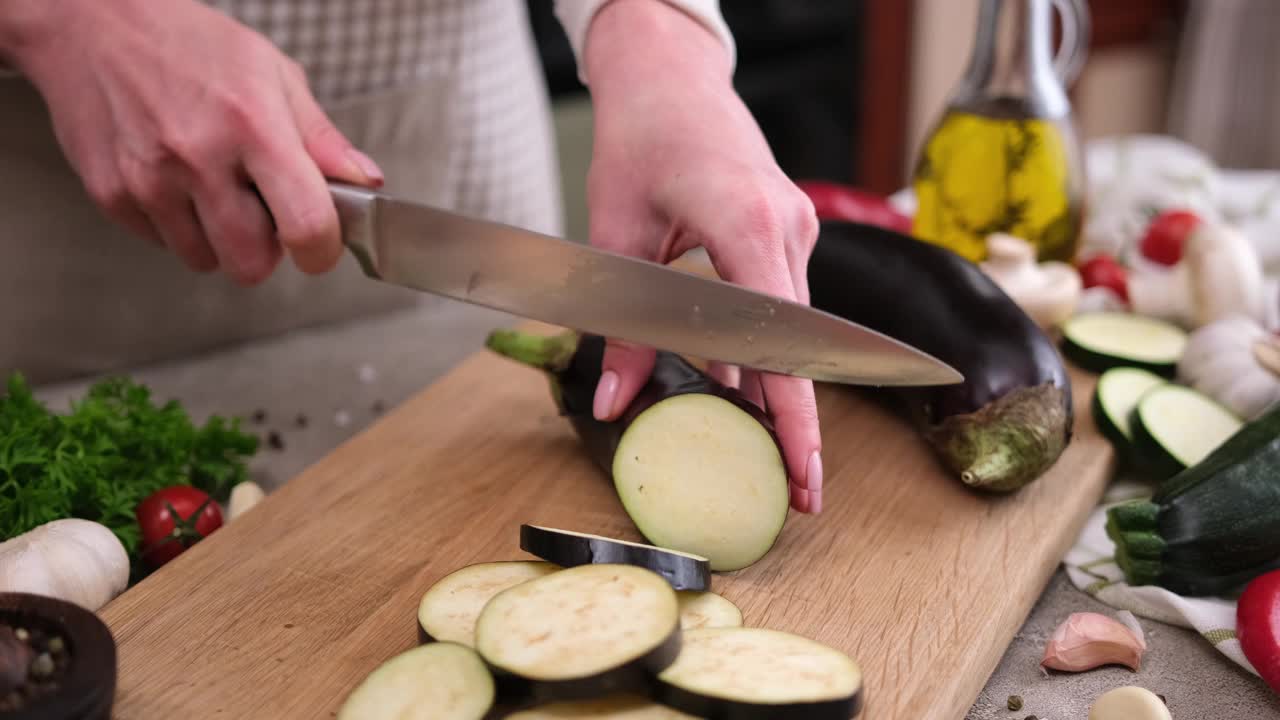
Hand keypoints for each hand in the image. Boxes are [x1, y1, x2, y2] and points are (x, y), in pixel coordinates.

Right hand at [0, 0, 382, 284]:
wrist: (91, 23)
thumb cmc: (191, 45)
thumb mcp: (273, 74)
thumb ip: (322, 138)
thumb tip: (365, 182)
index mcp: (253, 126)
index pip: (305, 224)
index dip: (322, 250)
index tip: (320, 247)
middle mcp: (198, 157)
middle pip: (250, 263)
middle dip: (267, 250)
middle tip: (262, 213)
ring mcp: (149, 179)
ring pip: (205, 261)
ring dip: (219, 240)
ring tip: (215, 188)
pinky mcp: (111, 193)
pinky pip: (161, 244)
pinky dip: (176, 225)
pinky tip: (175, 180)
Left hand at [582, 0, 823, 512]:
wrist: (668, 75)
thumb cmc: (638, 140)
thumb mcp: (614, 237)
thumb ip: (619, 326)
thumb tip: (612, 403)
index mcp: (744, 221)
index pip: (781, 335)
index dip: (795, 408)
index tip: (805, 466)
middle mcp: (786, 225)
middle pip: (798, 343)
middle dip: (800, 420)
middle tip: (802, 490)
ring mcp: (795, 225)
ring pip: (791, 326)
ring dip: (778, 385)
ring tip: (775, 457)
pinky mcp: (788, 227)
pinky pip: (781, 302)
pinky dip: (763, 346)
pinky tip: (744, 393)